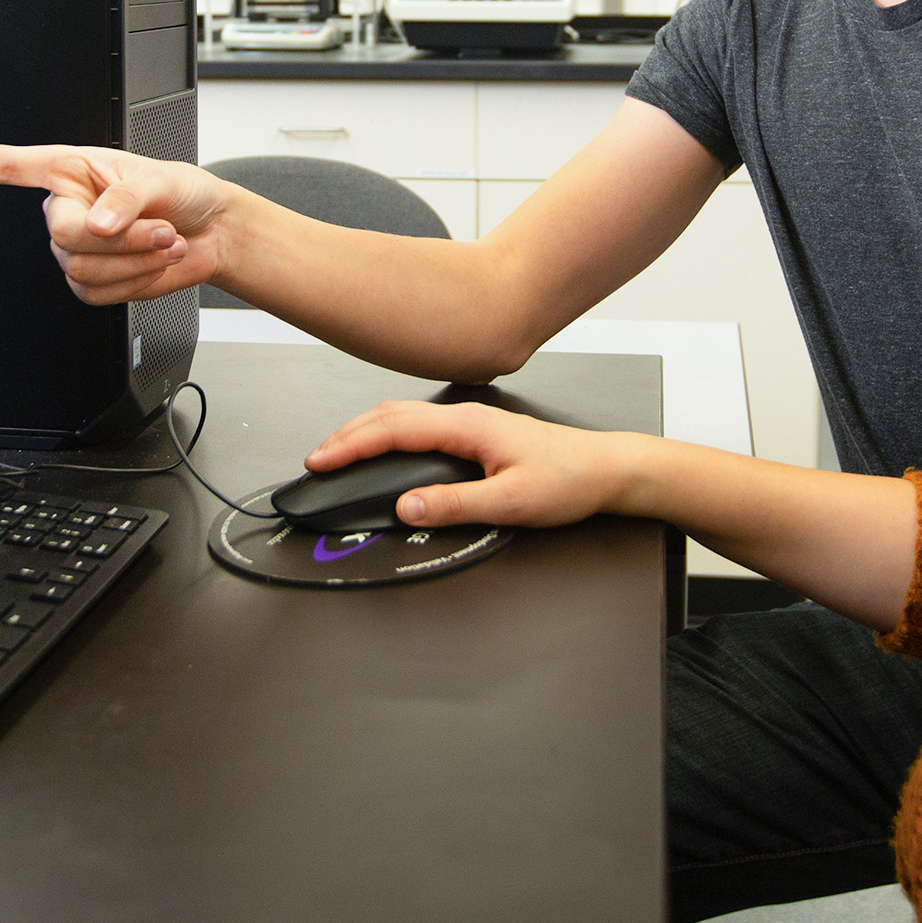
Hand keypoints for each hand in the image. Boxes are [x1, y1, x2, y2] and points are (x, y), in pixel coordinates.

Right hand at [0, 143, 229, 303]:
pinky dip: (136, 282)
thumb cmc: (184, 193)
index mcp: (72, 170)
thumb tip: (97, 222)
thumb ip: (129, 197)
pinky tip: (154, 263)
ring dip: (136, 260)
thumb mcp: (163, 179)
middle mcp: (66, 209)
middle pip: (63, 236)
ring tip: (165, 242)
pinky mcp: (91, 280)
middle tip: (159, 229)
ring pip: (83, 269)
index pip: (7, 166)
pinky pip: (99, 294)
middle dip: (120, 239)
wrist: (210, 233)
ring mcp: (75, 249)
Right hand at [305, 400, 643, 528]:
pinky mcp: (477, 431)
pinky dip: (387, 432)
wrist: (605, 470)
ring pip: (403, 416)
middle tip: (315, 458)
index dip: (351, 445)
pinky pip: (419, 424)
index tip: (321, 461)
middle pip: (390, 415)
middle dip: (347, 435)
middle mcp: (466, 416)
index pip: (394, 430)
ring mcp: (471, 421)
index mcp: (468, 426)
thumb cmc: (569, 481)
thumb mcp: (512, 503)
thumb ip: (456, 505)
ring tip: (338, 451)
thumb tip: (406, 507)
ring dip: (365, 430)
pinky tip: (383, 445)